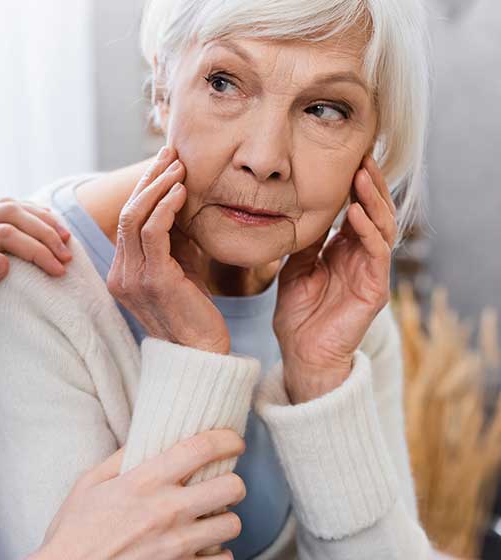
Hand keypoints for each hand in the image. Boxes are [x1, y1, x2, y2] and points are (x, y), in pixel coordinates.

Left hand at [0, 199, 72, 339]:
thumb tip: (2, 261)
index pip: (2, 233)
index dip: (35, 249)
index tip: (57, 270)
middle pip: (9, 212)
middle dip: (44, 233)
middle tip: (67, 256)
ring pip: (9, 204)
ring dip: (41, 220)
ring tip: (66, 240)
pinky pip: (4, 208)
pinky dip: (31, 215)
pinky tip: (50, 227)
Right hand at [31, 430, 245, 559]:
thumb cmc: (74, 532)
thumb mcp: (89, 484)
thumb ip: (120, 458)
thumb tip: (145, 438)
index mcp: (144, 482)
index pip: (200, 449)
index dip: (226, 439)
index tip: (233, 441)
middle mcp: (167, 511)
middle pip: (232, 487)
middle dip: (232, 483)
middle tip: (221, 484)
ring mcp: (178, 545)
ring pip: (232, 524)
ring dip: (224, 519)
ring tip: (210, 517)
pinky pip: (222, 559)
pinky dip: (216, 553)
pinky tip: (201, 547)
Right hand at [107, 147, 230, 353]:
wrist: (202, 355)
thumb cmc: (195, 313)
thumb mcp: (180, 269)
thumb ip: (173, 242)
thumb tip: (180, 203)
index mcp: (122, 273)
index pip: (127, 221)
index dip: (144, 189)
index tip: (164, 164)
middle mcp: (120, 275)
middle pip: (127, 213)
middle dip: (148, 178)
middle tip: (169, 153)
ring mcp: (132, 278)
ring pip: (135, 217)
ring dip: (158, 186)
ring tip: (178, 166)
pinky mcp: (153, 280)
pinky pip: (153, 232)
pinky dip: (166, 206)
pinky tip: (181, 191)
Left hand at [273, 156, 396, 402]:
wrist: (302, 352)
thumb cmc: (298, 313)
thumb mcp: (295, 266)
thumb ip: (304, 240)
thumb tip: (299, 208)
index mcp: (344, 249)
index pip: (356, 208)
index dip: (354, 184)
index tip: (347, 157)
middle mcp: (362, 256)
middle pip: (375, 211)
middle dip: (370, 183)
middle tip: (362, 155)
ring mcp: (371, 271)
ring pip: (382, 227)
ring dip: (373, 200)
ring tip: (362, 175)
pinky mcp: (374, 289)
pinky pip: (376, 254)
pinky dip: (368, 231)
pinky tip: (358, 213)